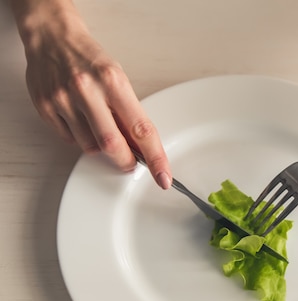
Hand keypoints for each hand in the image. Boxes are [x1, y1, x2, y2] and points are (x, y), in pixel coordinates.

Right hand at [11, 0, 171, 188]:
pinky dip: (81, 138)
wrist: (52, 38)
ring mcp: (63, 100)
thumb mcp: (118, 79)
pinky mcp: (46, 108)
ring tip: (99, 124)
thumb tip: (143, 149)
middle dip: (126, 161)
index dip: (155, 157)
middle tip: (132, 163)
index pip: (141, 129)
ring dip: (101, 147)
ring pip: (91, 147)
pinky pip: (70, 140)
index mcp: (113, 82)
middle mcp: (87, 90)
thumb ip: (129, 114)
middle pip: (112, 145)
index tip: (163, 177)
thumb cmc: (90, 60)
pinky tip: (81, 119)